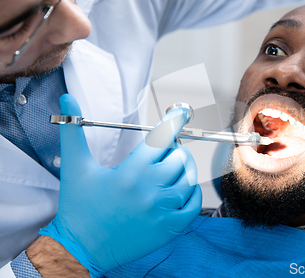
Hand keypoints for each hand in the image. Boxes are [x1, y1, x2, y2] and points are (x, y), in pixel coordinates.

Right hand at [39, 94, 201, 276]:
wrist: (80, 249)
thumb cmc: (78, 207)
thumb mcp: (76, 167)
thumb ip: (74, 132)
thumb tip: (68, 99)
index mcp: (130, 172)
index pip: (161, 138)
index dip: (173, 122)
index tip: (180, 114)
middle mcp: (150, 190)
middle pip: (179, 158)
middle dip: (174, 149)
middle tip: (164, 152)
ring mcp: (162, 211)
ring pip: (189, 180)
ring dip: (184, 169)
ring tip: (171, 168)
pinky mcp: (169, 229)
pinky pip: (194, 206)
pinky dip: (192, 193)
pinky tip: (181, 189)